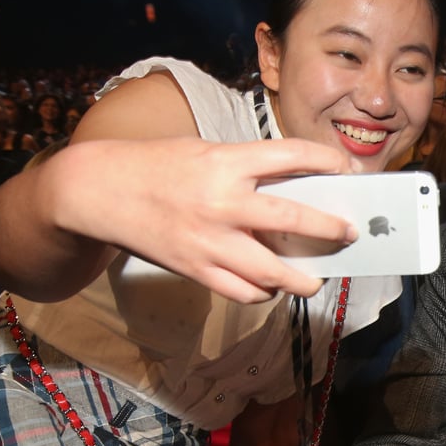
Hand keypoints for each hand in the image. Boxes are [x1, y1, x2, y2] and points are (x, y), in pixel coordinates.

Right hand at [74, 137, 361, 301]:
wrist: (97, 191)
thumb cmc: (155, 167)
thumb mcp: (204, 153)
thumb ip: (245, 172)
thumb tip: (293, 195)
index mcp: (225, 162)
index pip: (290, 155)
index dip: (325, 160)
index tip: (345, 170)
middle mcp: (222, 202)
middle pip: (293, 220)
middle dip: (329, 229)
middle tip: (348, 233)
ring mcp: (209, 240)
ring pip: (272, 271)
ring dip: (302, 279)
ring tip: (316, 279)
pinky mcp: (195, 269)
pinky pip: (241, 291)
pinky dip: (262, 292)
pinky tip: (271, 287)